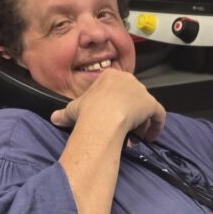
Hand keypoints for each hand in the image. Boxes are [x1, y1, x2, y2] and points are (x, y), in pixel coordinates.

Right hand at [50, 70, 165, 141]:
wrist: (102, 117)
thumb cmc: (87, 111)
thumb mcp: (72, 109)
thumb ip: (64, 113)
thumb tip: (54, 118)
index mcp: (110, 76)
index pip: (117, 90)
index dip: (117, 105)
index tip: (114, 119)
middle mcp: (128, 79)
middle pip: (133, 97)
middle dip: (131, 113)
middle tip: (125, 129)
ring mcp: (141, 91)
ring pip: (146, 106)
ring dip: (143, 121)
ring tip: (137, 136)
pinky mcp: (151, 104)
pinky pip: (158, 115)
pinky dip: (156, 126)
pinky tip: (150, 137)